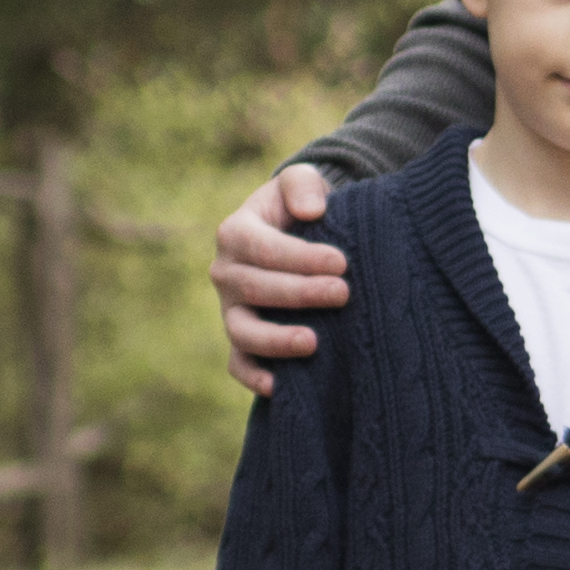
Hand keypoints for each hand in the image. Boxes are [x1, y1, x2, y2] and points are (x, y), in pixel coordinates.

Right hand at [213, 162, 347, 394]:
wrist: (300, 238)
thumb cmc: (303, 209)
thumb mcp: (303, 183)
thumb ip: (304, 185)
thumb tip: (311, 211)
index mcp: (235, 232)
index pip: (263, 248)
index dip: (300, 257)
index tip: (342, 262)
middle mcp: (226, 273)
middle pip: (255, 288)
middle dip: (300, 293)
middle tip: (343, 293)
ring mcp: (231, 310)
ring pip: (242, 331)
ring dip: (275, 340)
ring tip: (313, 343)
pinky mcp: (241, 341)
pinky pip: (238, 364)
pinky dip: (254, 377)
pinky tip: (282, 387)